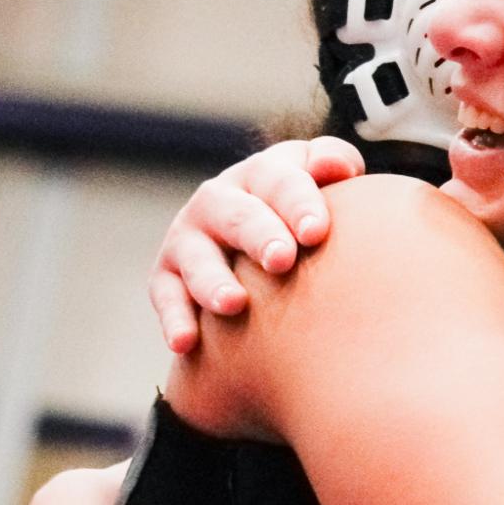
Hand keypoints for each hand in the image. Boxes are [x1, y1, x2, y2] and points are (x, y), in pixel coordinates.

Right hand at [148, 137, 363, 352]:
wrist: (259, 245)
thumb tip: (336, 167)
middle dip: (258, 236)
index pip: (278, 181)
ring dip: (212, 281)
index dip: (297, 203)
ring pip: (197, 258)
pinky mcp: (167, 277)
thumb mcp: (318, 181)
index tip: (316, 232)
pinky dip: (175, 319)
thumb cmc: (302, 214)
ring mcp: (189, 240)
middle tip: (281, 260)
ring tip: (234, 303)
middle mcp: (218, 202)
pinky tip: (185, 342)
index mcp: (259, 175)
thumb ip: (333, 161)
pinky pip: (167, 298)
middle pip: (237, 216)